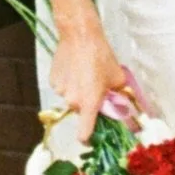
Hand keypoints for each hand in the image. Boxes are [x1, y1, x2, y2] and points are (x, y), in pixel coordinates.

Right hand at [47, 16, 135, 130]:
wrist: (80, 35)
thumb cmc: (100, 55)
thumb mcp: (117, 78)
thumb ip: (118, 96)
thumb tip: (121, 105)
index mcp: (89, 104)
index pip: (84, 134)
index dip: (88, 139)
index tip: (93, 137)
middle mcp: (73, 101)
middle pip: (81, 111)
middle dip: (88, 103)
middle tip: (97, 88)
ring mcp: (61, 91)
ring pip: (72, 98)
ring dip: (78, 91)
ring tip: (85, 73)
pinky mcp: (53, 80)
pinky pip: (63, 88)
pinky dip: (69, 82)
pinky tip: (75, 68)